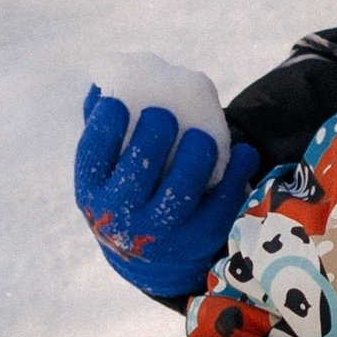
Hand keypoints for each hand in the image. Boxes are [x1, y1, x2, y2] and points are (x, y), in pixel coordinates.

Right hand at [76, 68, 259, 304]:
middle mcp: (121, 218)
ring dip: (194, 159)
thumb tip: (103, 80)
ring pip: (178, 196)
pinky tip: (244, 152)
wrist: (152, 256)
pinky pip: (219, 207)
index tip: (119, 102)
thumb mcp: (107, 169)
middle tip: (164, 115)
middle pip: (136, 177)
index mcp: (92, 192)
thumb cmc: (128, 189)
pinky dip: (235, 176)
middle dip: (152, 140)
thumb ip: (101, 126)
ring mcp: (161, 234)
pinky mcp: (198, 240)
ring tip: (202, 136)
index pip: (92, 157)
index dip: (104, 126)